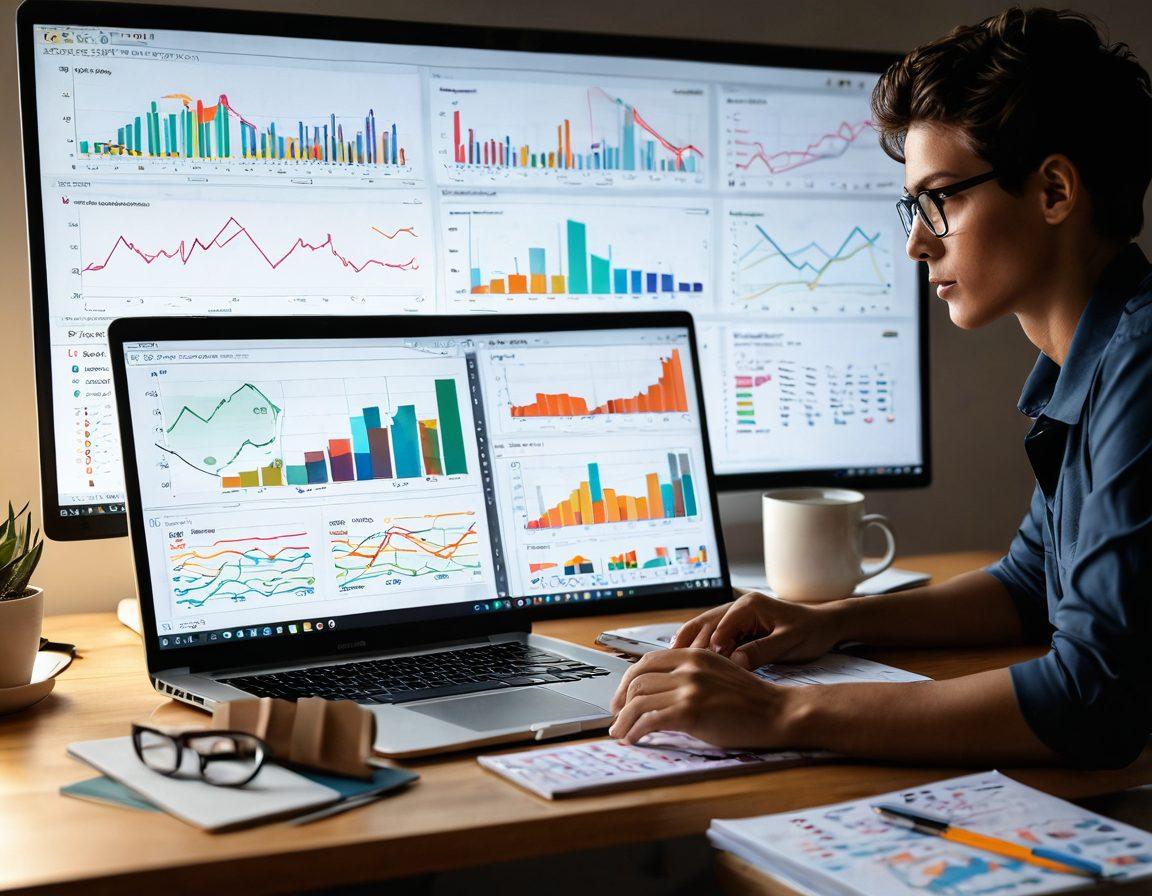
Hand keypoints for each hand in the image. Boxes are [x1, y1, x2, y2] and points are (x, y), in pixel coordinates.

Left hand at [608, 648, 795, 747]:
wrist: (777, 712)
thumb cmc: (751, 700)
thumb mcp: (717, 674)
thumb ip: (689, 675)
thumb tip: (660, 692)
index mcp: (694, 654)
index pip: (647, 661)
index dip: (628, 680)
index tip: (622, 696)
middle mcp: (689, 666)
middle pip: (638, 678)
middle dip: (621, 700)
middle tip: (616, 716)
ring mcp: (690, 687)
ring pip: (639, 699)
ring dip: (624, 719)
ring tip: (620, 732)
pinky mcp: (691, 711)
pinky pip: (651, 719)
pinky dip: (636, 730)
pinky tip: (634, 738)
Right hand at [671, 589, 845, 668]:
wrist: (825, 626)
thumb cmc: (811, 632)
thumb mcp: (789, 643)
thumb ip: (762, 651)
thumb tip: (735, 661)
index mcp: (749, 606)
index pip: (720, 625)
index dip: (707, 646)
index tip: (696, 665)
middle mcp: (739, 607)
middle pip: (705, 623)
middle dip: (687, 641)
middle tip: (669, 660)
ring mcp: (738, 616)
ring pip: (706, 629)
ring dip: (689, 643)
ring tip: (669, 659)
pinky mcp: (739, 627)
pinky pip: (715, 636)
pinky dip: (701, 646)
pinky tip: (689, 658)